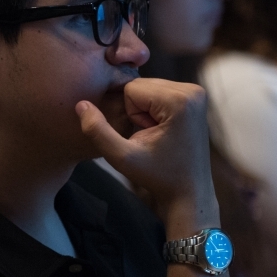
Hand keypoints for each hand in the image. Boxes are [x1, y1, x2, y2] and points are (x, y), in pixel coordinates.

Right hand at [76, 78, 216, 223]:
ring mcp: (196, 92)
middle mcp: (192, 90)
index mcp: (179, 100)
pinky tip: (163, 130)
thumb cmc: (158, 177)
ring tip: (157, 135)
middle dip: (137, 110)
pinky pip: (158, 92)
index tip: (144, 135)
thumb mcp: (122, 157)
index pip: (131, 88)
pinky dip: (154, 109)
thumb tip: (80, 104)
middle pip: (141, 84)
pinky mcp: (195, 97)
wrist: (189, 192)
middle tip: (150, 137)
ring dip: (145, 111)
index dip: (129, 114)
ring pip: (148, 87)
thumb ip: (98, 131)